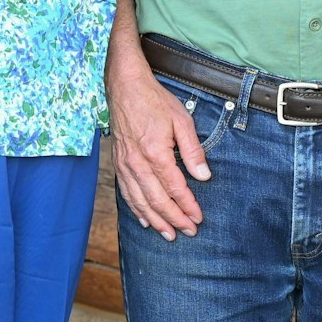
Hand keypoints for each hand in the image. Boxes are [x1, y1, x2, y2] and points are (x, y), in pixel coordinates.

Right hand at [109, 57, 210, 240]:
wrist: (125, 87)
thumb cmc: (154, 101)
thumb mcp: (182, 120)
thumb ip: (193, 150)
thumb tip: (204, 176)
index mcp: (156, 152)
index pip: (175, 188)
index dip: (187, 206)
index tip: (198, 218)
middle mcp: (138, 163)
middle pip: (157, 201)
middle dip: (174, 220)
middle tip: (188, 232)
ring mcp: (125, 165)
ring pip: (140, 201)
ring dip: (155, 221)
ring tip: (168, 234)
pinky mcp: (118, 164)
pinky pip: (126, 193)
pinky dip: (136, 210)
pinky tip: (144, 219)